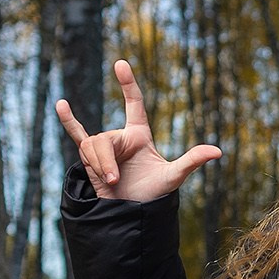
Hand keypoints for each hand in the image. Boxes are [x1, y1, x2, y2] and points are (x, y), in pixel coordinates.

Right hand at [56, 60, 222, 201]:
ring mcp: (105, 147)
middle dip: (106, 162)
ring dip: (98, 166)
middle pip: (104, 138)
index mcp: (140, 135)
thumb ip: (191, 161)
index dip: (128, 84)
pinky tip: (60, 104)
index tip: (121, 64)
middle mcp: (121, 137)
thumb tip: (218, 151)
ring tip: (109, 183)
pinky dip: (68, 121)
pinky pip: (77, 135)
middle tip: (115, 181)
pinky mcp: (90, 158)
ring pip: (91, 147)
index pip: (134, 104)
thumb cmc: (153, 196)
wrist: (131, 214)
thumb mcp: (173, 177)